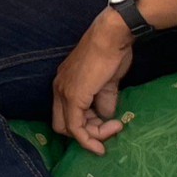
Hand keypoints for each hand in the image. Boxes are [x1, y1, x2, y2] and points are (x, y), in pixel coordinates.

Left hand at [52, 8, 135, 153]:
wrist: (111, 38)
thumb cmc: (111, 55)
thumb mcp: (107, 84)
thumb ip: (104, 101)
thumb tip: (106, 117)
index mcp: (63, 84)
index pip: (66, 115)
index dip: (86, 126)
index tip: (109, 126)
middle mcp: (58, 89)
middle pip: (63, 126)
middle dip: (86, 134)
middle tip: (111, 128)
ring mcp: (63, 93)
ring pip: (70, 129)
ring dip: (95, 134)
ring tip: (117, 126)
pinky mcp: (73, 97)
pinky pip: (76, 127)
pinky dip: (90, 138)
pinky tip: (107, 137)